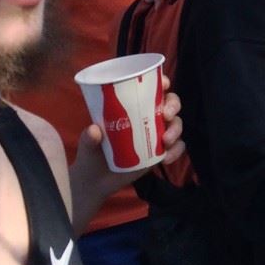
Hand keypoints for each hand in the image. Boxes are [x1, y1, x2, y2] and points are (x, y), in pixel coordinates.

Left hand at [69, 81, 184, 221]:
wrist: (96, 182)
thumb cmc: (91, 155)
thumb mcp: (87, 144)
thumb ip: (89, 138)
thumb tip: (94, 130)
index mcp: (131, 107)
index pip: (151, 89)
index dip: (162, 82)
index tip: (164, 84)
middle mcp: (147, 117)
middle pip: (170, 103)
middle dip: (173, 105)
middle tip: (166, 115)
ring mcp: (155, 135)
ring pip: (176, 124)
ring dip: (176, 129)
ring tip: (166, 141)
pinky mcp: (160, 152)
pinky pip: (177, 147)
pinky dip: (176, 151)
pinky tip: (166, 159)